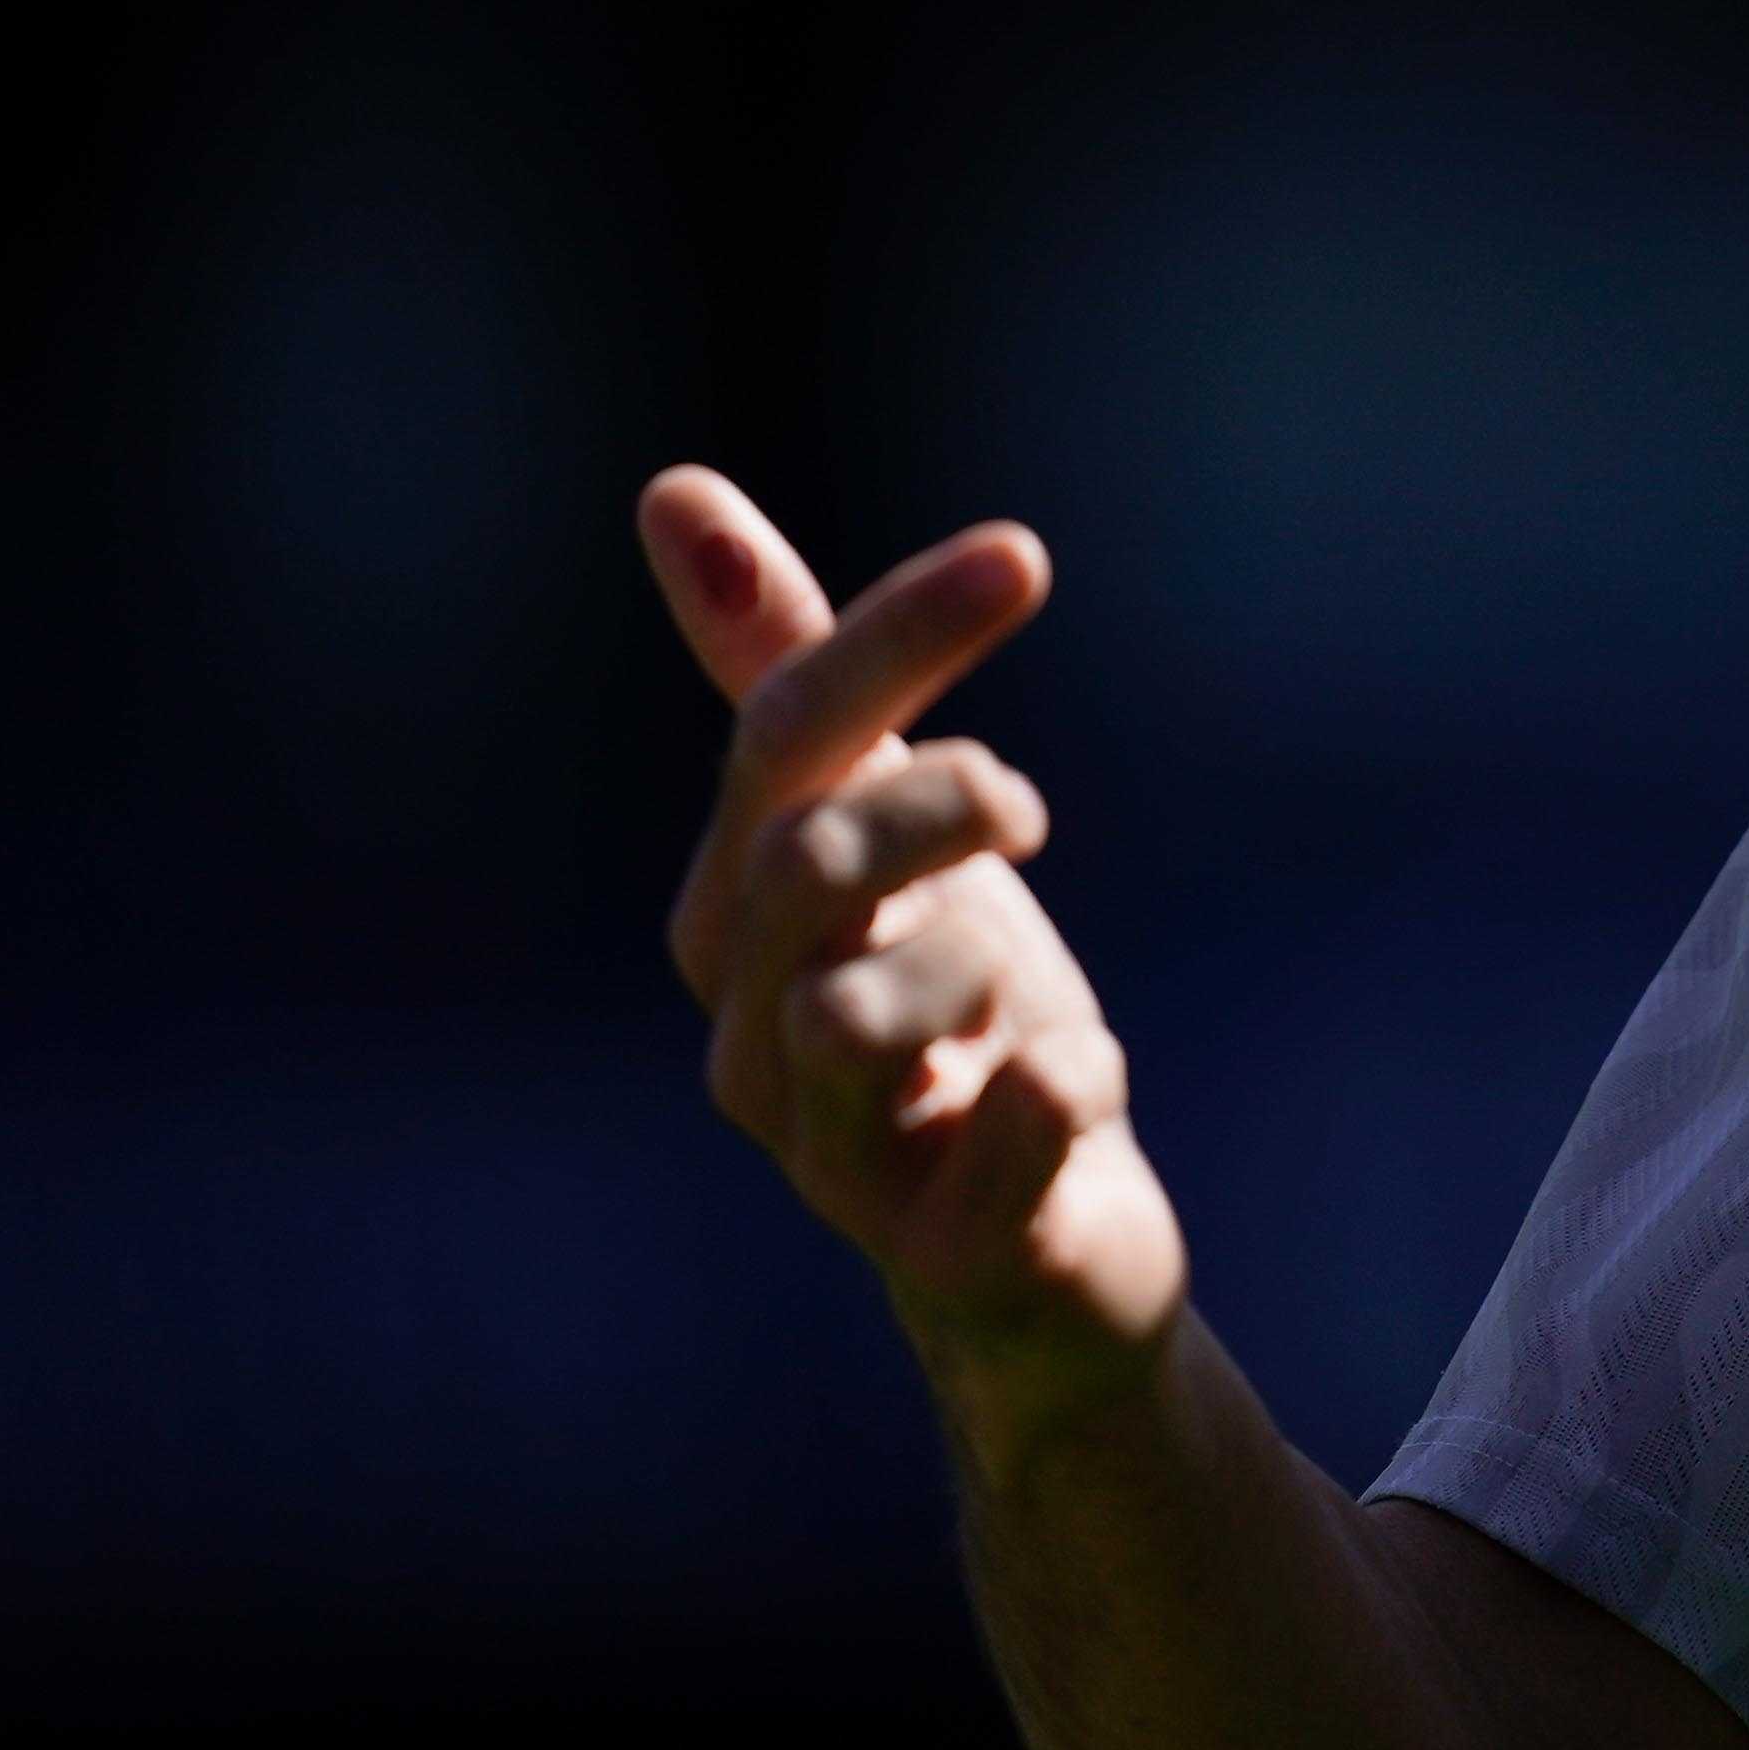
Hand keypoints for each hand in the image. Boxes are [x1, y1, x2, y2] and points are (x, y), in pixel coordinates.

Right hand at [648, 467, 1188, 1425]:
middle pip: (805, 871)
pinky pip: (991, 1152)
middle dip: (932, 803)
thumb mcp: (889, 842)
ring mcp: (839, 1160)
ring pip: (859, 1022)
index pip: (781, 744)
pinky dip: (1056, 1088)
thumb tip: (670, 491)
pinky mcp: (948, 1252)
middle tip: (1025, 802)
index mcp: (735, 924)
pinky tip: (1078, 1071)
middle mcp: (756, 1042)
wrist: (1032, 1258)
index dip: (894, 636)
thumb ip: (790, 679)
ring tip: (1021, 985)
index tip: (1024, 555)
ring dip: (969, 961)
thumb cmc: (952, 1018)